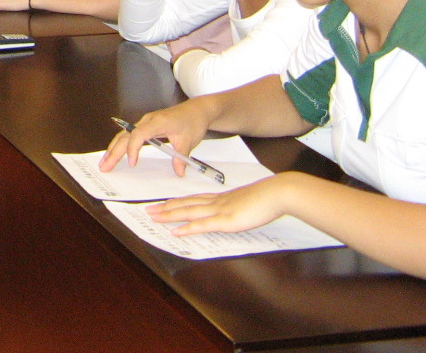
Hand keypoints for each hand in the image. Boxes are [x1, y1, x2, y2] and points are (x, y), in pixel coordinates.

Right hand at [98, 100, 211, 173]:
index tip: (132, 163)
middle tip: (105, 166)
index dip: (133, 148)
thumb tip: (178, 172)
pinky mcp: (146, 126)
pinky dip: (120, 144)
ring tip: (104, 161)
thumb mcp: (189, 141)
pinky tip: (115, 153)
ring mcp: (145, 122)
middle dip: (114, 151)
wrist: (197, 110)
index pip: (139, 134)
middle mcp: (147, 121)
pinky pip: (129, 135)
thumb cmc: (192, 121)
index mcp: (157, 122)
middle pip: (126, 135)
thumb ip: (181, 157)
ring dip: (113, 148)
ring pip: (124, 135)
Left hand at [146, 175, 296, 235]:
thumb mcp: (247, 202)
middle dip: (166, 207)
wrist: (276, 193)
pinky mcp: (226, 220)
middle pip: (185, 204)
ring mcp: (219, 211)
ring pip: (188, 212)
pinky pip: (202, 225)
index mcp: (220, 198)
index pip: (192, 199)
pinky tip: (175, 232)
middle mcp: (215, 202)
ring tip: (154, 217)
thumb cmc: (266, 198)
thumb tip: (233, 212)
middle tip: (148, 210)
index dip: (176, 202)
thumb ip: (237, 206)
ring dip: (169, 215)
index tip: (163, 203)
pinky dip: (187, 228)